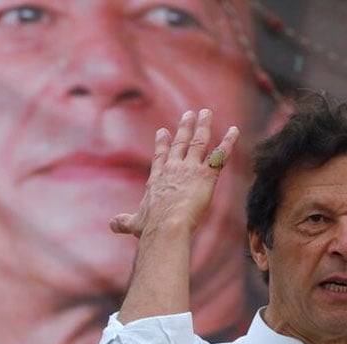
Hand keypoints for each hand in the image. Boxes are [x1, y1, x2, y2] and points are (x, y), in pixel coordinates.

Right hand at [109, 109, 239, 237]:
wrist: (167, 226)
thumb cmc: (150, 227)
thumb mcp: (134, 223)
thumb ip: (124, 222)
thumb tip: (112, 225)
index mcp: (157, 178)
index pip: (160, 156)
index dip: (162, 143)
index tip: (163, 131)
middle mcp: (173, 169)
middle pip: (180, 142)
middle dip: (185, 126)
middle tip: (189, 114)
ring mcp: (190, 169)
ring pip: (199, 142)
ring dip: (204, 126)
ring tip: (207, 113)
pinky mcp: (206, 175)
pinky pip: (220, 155)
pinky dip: (228, 142)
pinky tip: (235, 131)